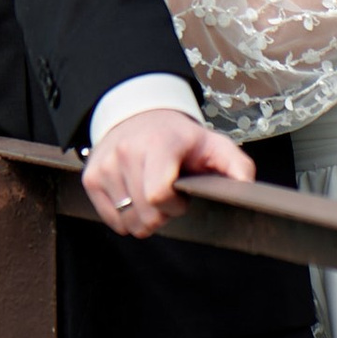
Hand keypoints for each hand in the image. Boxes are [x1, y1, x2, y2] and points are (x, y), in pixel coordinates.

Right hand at [81, 104, 257, 239]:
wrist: (140, 116)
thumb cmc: (179, 137)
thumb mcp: (213, 144)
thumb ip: (236, 166)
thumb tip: (245, 189)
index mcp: (158, 144)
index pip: (157, 195)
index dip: (174, 206)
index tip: (181, 196)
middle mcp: (126, 152)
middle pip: (144, 215)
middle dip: (161, 215)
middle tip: (168, 196)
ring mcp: (105, 165)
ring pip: (126, 221)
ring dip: (143, 217)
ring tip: (151, 193)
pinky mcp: (91, 177)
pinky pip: (110, 220)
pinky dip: (125, 216)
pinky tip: (135, 195)